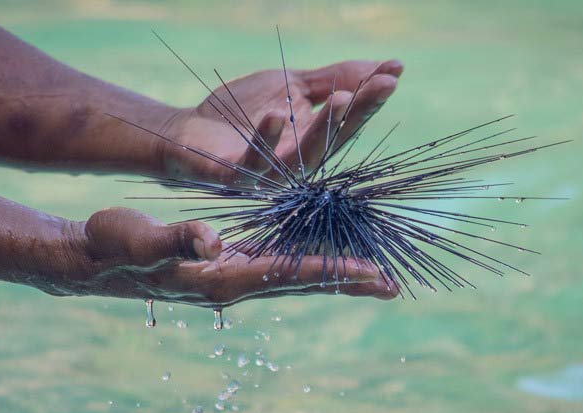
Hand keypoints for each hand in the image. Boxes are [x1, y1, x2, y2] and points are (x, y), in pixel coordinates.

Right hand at [59, 207, 396, 305]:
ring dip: (333, 274)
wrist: (91, 261)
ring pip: (293, 274)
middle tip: (392, 285)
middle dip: (347, 282)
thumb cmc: (113, 246)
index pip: (289, 275)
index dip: (333, 272)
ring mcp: (231, 275)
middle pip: (302, 282)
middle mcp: (233, 282)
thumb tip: (212, 240)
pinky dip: (306, 260)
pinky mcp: (225, 263)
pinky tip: (323, 254)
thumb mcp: (141, 238)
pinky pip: (276, 263)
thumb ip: (177, 239)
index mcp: (222, 278)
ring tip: (371, 275)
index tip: (373, 274)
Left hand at [158, 59, 402, 182]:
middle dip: (358, 114)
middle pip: (333, 141)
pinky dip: (267, 137)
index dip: (370, 100)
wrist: (189, 132)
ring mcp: (267, 173)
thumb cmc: (243, 114)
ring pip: (301, 155)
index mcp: (313, 143)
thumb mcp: (293, 88)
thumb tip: (391, 67)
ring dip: (323, 128)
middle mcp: (296, 164)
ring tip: (340, 97)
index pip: (347, 122)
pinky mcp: (234, 175)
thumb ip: (335, 78)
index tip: (393, 76)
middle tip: (380, 86)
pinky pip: (254, 160)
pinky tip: (278, 113)